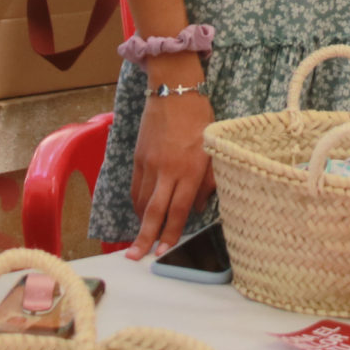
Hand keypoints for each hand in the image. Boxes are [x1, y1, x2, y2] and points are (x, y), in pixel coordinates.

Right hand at [127, 83, 212, 258]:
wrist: (173, 91)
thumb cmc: (199, 118)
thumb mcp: (213, 149)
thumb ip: (208, 180)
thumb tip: (198, 207)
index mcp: (190, 169)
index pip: (179, 210)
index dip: (171, 233)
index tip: (164, 252)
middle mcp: (168, 170)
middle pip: (154, 211)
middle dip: (146, 238)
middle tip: (136, 258)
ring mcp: (150, 164)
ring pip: (142, 200)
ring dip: (140, 223)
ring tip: (137, 242)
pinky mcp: (139, 156)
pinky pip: (136, 186)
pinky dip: (136, 203)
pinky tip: (139, 213)